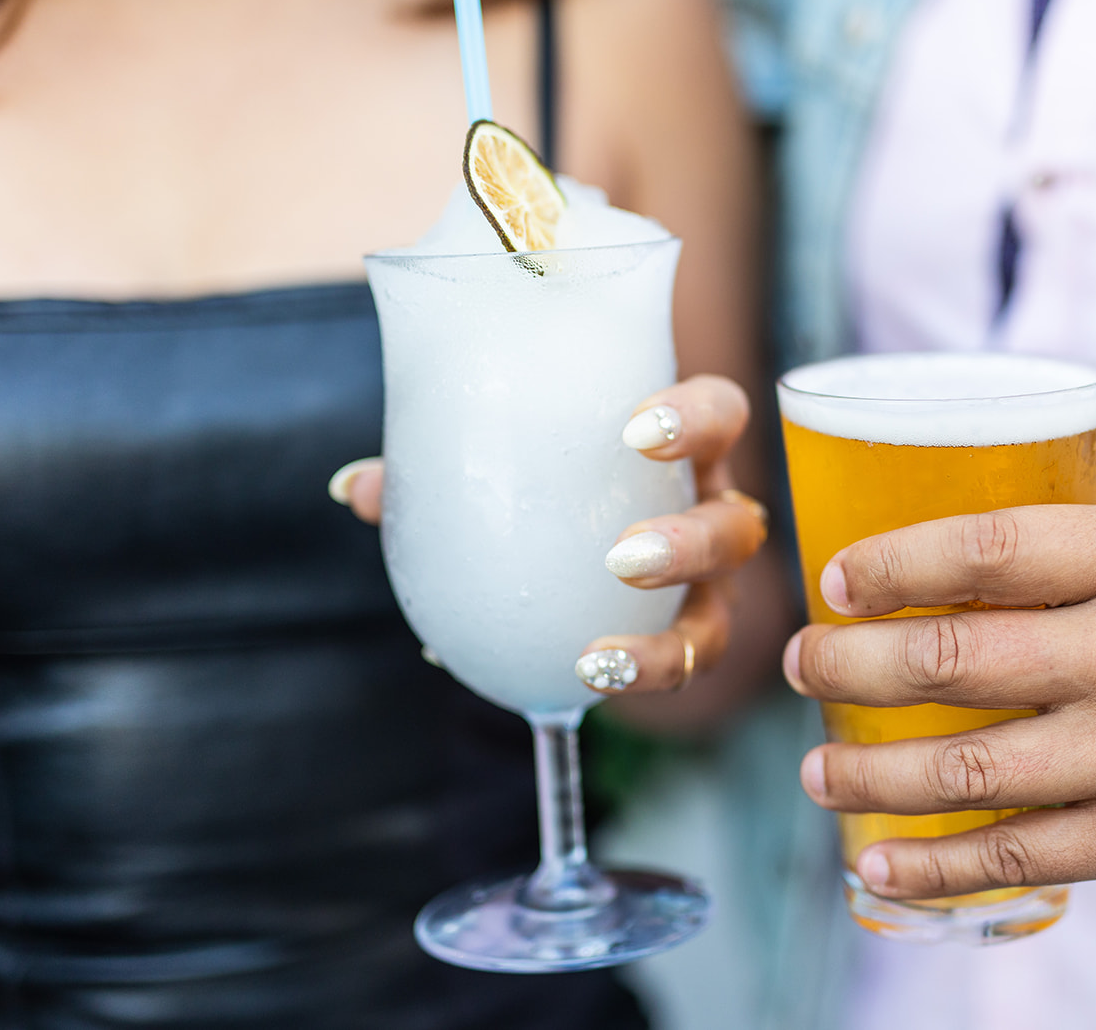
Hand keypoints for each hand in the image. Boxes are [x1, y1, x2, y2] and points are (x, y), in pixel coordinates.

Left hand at [329, 374, 767, 695]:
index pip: (722, 414)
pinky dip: (628, 679)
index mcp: (685, 450)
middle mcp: (712, 514)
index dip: (696, 420)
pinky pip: (674, 672)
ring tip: (596, 659)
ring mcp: (709, 588)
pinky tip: (568, 681)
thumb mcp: (506, 462)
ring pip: (721, 620)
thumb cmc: (546, 479)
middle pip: (738, 528)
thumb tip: (357, 488)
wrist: (574, 550)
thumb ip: (442, 467)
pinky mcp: (686, 642)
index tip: (634, 433)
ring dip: (667, 644)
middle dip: (690, 544)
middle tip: (621, 560)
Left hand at [783, 505, 1095, 899]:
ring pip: (972, 769)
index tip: (837, 579)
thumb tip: (919, 575)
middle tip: (804, 666)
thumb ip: (1059, 560)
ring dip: (873, 774)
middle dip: (854, 668)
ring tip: (818, 768)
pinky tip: (878, 863)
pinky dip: (936, 865)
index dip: (896, 564)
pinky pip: (1020, 855)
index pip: (990, 549)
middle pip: (958, 660)